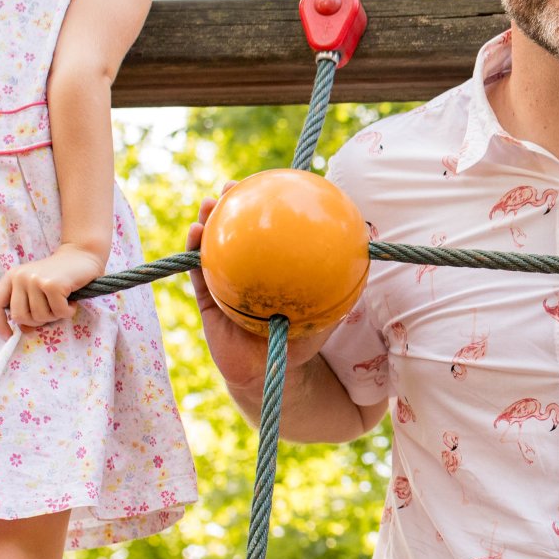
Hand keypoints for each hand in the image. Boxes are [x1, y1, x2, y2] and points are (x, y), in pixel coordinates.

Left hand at [0, 244, 107, 337]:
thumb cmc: (59, 276)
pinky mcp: (52, 284)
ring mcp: (35, 280)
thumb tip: (24, 330)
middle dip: (37, 321)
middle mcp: (19, 277)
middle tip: (50, 312)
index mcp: (11, 277)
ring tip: (62, 304)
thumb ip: (26, 308)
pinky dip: (68, 312)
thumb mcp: (36, 290)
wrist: (82, 255)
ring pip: (39, 316)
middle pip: (19, 316)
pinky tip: (72, 302)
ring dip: (55, 316)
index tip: (8, 336)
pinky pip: (58, 312)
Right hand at [186, 189, 333, 387]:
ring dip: (207, 221)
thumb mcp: (324, 312)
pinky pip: (198, 273)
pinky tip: (194, 235)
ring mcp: (224, 283)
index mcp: (271, 269)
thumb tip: (364, 256)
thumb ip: (340, 288)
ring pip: (212, 246)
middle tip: (232, 186)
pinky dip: (194, 253)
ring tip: (209, 204)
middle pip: (235, 232)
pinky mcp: (207, 300)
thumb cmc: (299, 341)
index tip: (266, 183)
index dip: (264, 207)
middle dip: (231, 204)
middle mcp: (246, 271)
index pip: (267, 232)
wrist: (271, 375)